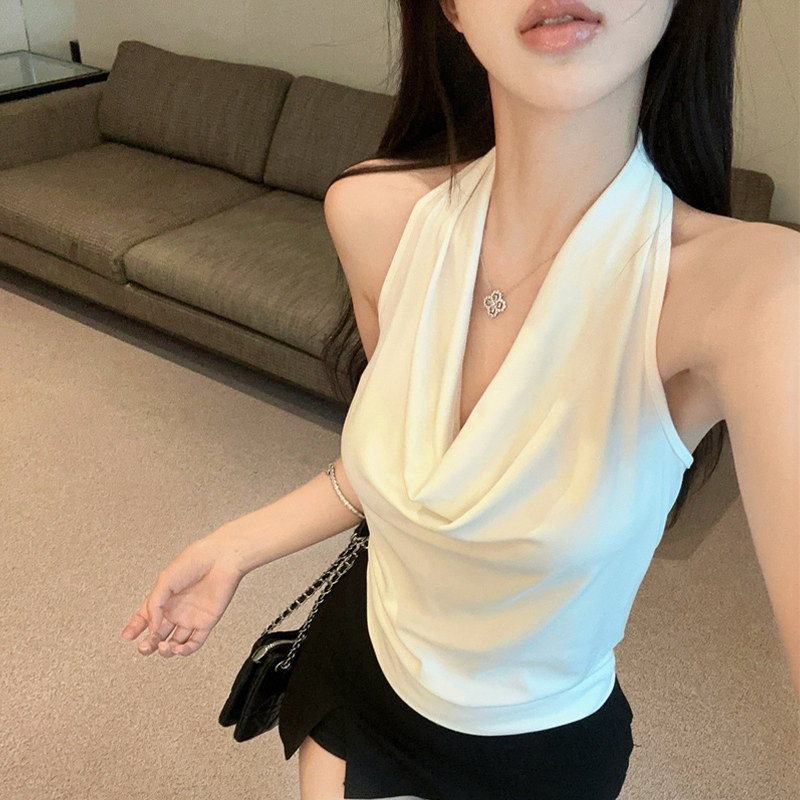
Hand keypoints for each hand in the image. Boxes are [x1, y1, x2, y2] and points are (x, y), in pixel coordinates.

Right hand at [121, 537, 244, 658]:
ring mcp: (191, 616)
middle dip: (148, 644)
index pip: (145, 616)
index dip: (134, 627)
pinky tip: (178, 649)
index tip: (127, 635)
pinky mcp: (206, 621)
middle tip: (143, 647)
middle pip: (158, 633)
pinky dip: (185, 650)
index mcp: (164, 596)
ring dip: (165, 650)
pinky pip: (195, 642)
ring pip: (174, 642)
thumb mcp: (165, 580)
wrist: (222, 559)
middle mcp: (176, 608)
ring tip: (161, 647)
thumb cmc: (196, 560)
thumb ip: (154, 605)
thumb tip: (151, 628)